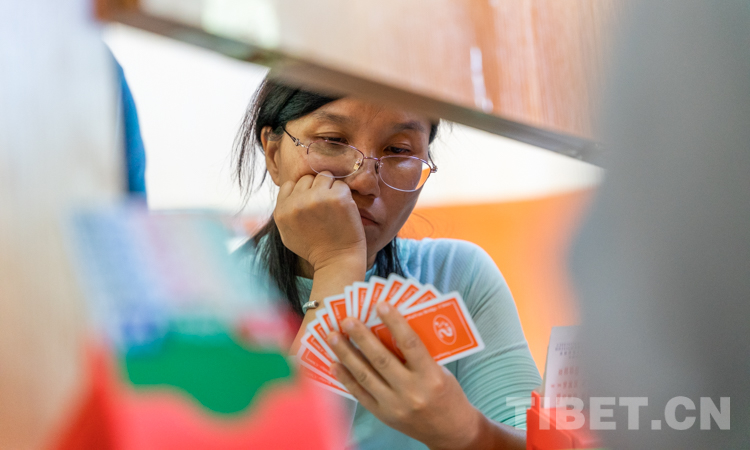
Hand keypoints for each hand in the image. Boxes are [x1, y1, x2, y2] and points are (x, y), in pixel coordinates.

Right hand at [274, 172, 366, 271]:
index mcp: (282, 210)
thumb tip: (289, 192)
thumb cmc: (314, 249)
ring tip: (334, 207)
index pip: (291, 184)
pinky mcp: (337, 198)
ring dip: (331, 188)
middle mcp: (297, 202)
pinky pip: (341, 184)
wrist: (336, 261)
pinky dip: (344, 195)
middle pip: (308, 178)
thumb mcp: (287, 233)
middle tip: (325, 207)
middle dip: (317, 188)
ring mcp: (317, 198)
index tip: (311, 204)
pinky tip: (343, 210)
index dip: (303, 192)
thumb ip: (285, 210)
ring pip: (325, 176)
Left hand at [327, 302, 483, 449]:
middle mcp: (412, 392)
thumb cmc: (446, 394)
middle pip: (381, 359)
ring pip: (365, 375)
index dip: (395, 322)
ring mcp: (395, 405)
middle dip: (361, 337)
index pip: (410, 344)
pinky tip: (334, 363)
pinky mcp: (383, 415)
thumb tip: (389, 328)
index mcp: (431, 376)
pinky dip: (345, 377)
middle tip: (347, 320)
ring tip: (334, 337)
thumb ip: (417, 354)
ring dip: (346, 354)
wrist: (449, 430)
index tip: (381, 304)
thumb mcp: (439, 370)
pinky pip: (359, 393)